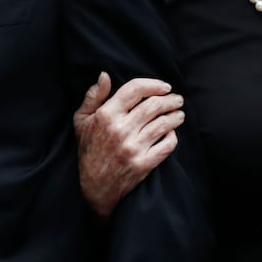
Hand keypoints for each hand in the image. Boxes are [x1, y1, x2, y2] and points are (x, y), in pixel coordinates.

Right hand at [73, 72, 183, 218]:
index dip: (154, 84)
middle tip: (177, 100)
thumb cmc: (88, 149)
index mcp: (106, 115)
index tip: (165, 86)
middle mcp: (121, 130)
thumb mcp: (81, 120)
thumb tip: (105, 75)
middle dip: (170, 100)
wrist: (93, 187)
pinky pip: (167, 145)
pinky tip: (172, 133)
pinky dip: (173, 136)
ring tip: (179, 114)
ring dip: (176, 116)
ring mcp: (133, 148)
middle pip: (153, 105)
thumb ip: (93, 96)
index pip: (135, 89)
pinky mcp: (144, 164)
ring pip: (163, 124)